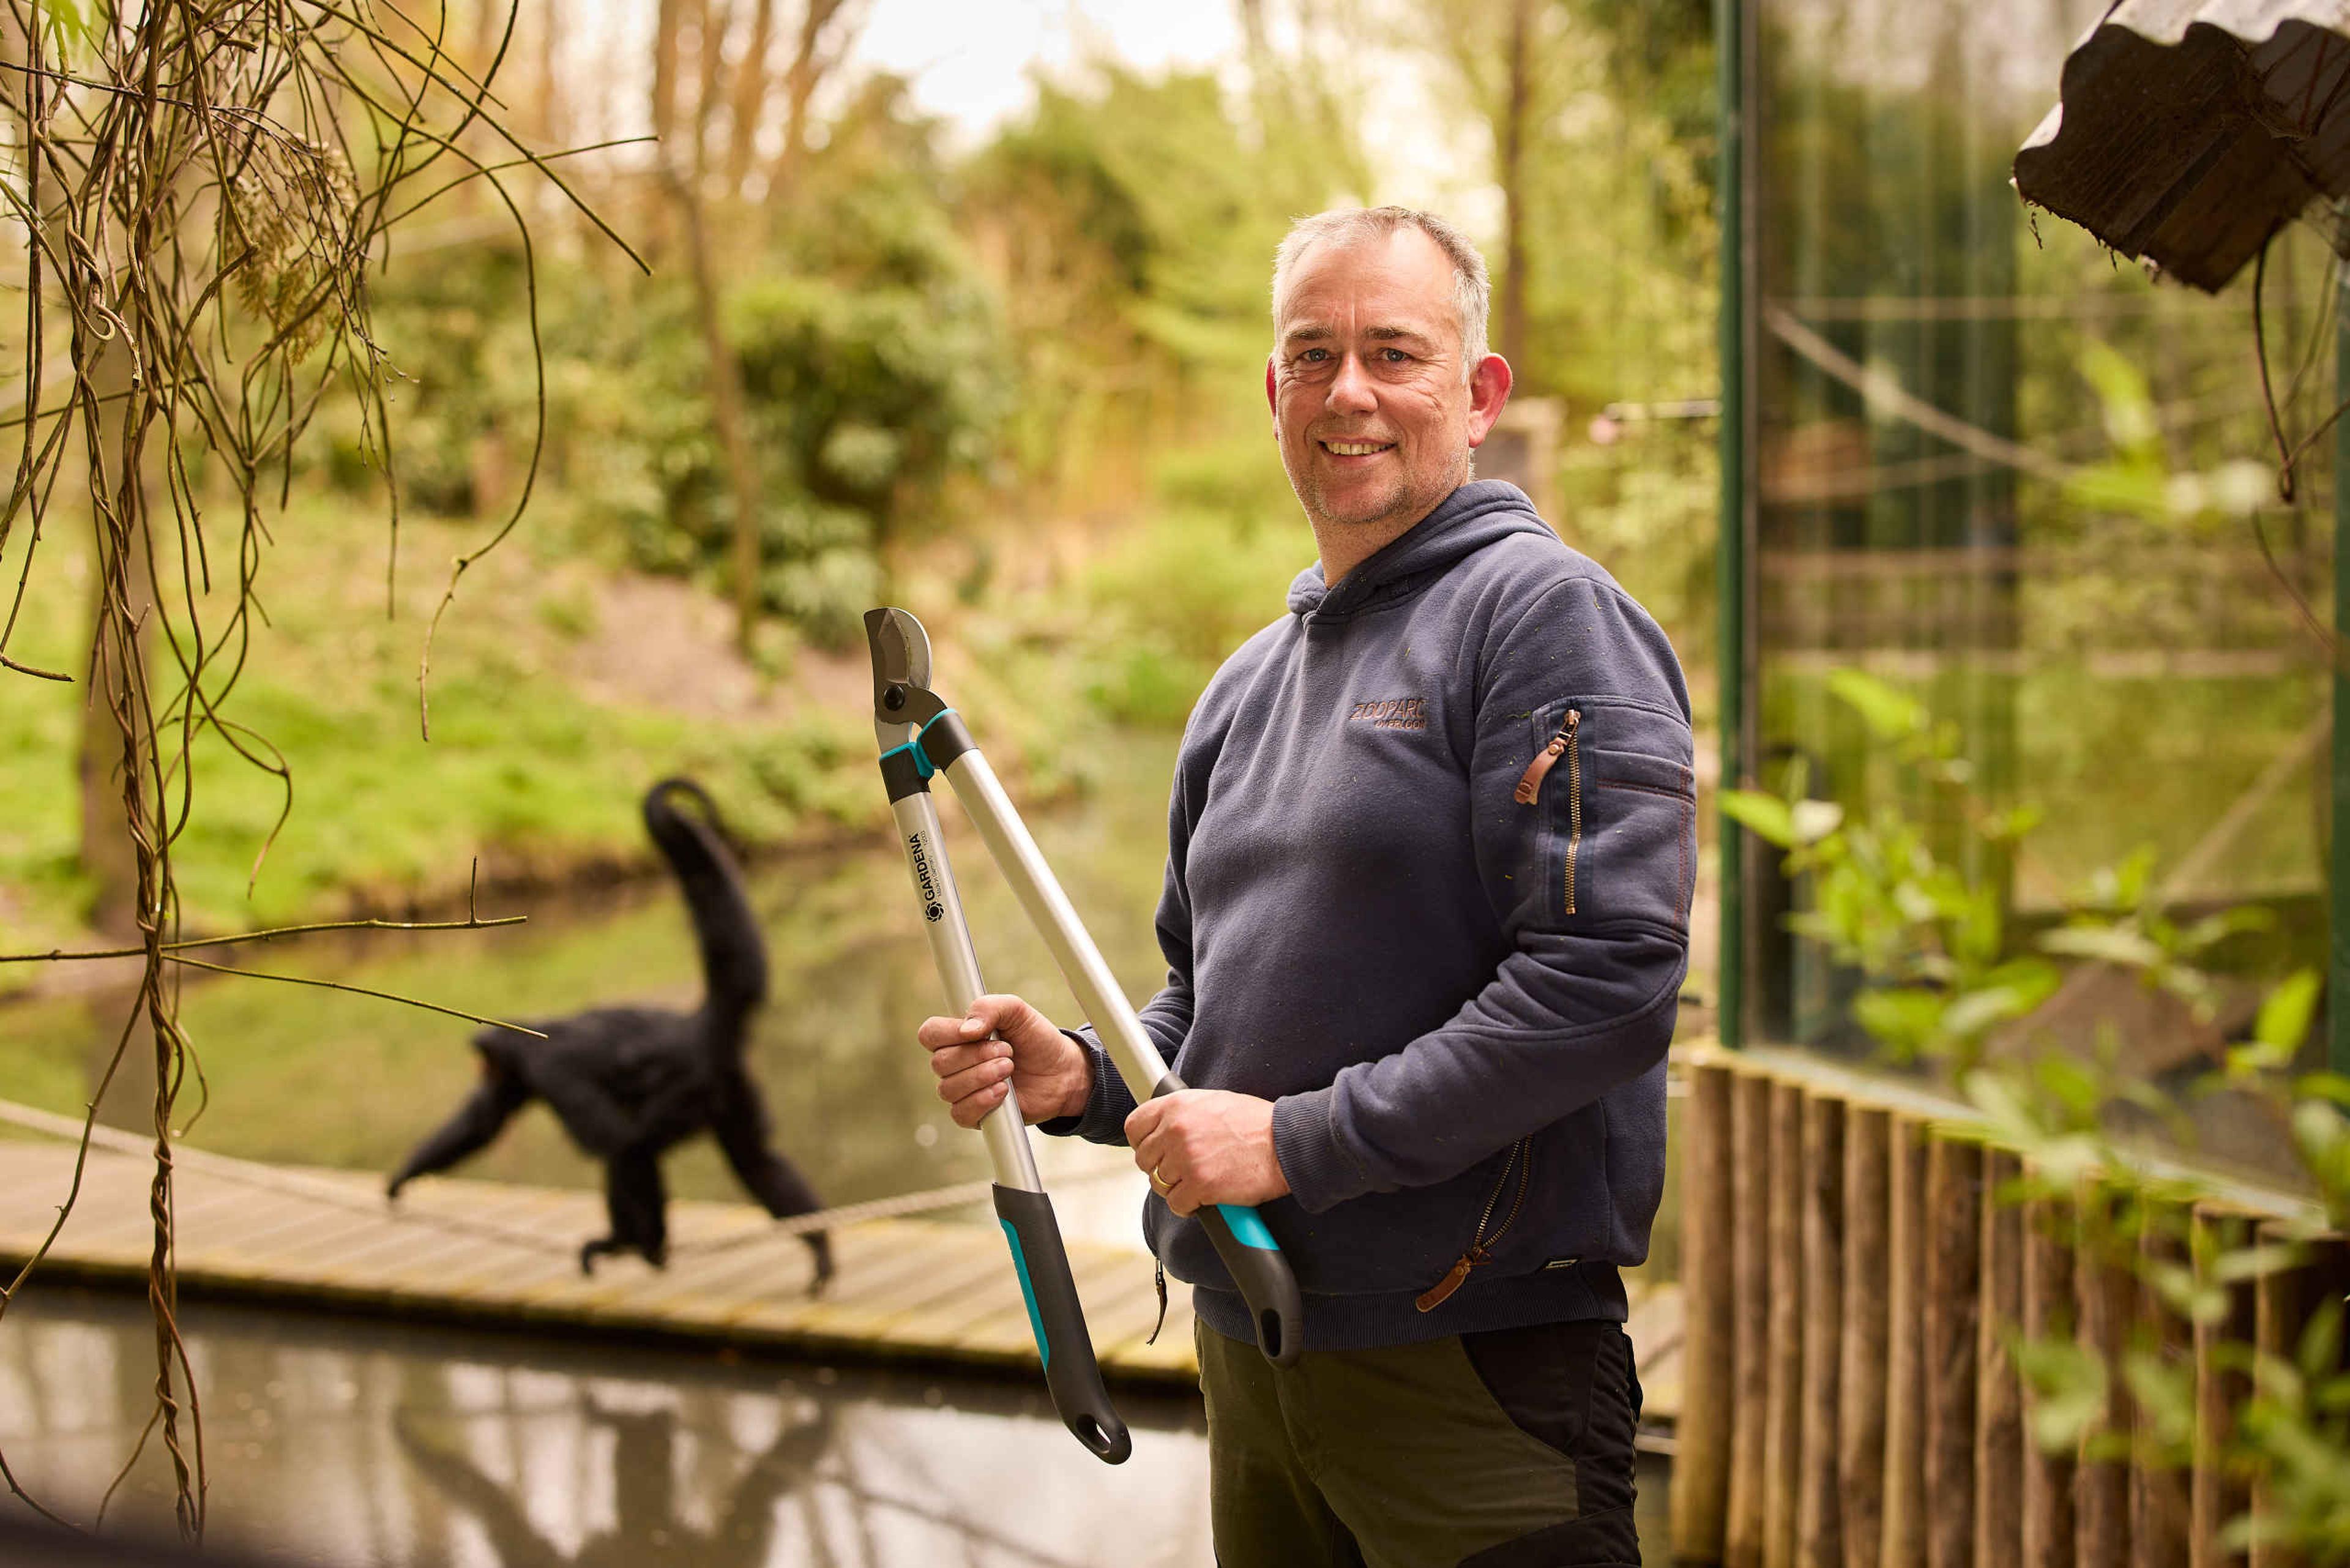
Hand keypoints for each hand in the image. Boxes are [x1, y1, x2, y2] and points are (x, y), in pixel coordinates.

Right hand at [917, 993, 1093, 1128]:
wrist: (1062, 1071)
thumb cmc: (1036, 1039)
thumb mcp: (1017, 1011)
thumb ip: (989, 1008)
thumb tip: (965, 1030)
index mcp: (959, 1036)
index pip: (930, 1034)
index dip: (948, 1033)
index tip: (979, 1032)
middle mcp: (955, 1064)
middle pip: (940, 1063)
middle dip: (977, 1056)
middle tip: (1008, 1051)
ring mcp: (963, 1091)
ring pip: (948, 1089)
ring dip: (983, 1076)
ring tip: (1010, 1069)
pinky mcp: (975, 1115)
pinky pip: (961, 1113)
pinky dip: (982, 1101)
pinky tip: (1004, 1091)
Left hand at [1125, 1090, 1289, 1216]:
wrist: (1285, 1142)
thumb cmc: (1257, 1123)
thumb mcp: (1213, 1102)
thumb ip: (1184, 1113)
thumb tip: (1164, 1128)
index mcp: (1177, 1106)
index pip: (1134, 1127)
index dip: (1142, 1142)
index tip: (1154, 1150)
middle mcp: (1176, 1130)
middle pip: (1144, 1160)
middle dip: (1162, 1168)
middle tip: (1183, 1170)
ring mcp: (1186, 1159)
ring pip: (1159, 1184)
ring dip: (1176, 1188)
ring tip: (1198, 1182)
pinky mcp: (1199, 1185)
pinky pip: (1177, 1205)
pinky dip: (1189, 1206)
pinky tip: (1205, 1197)